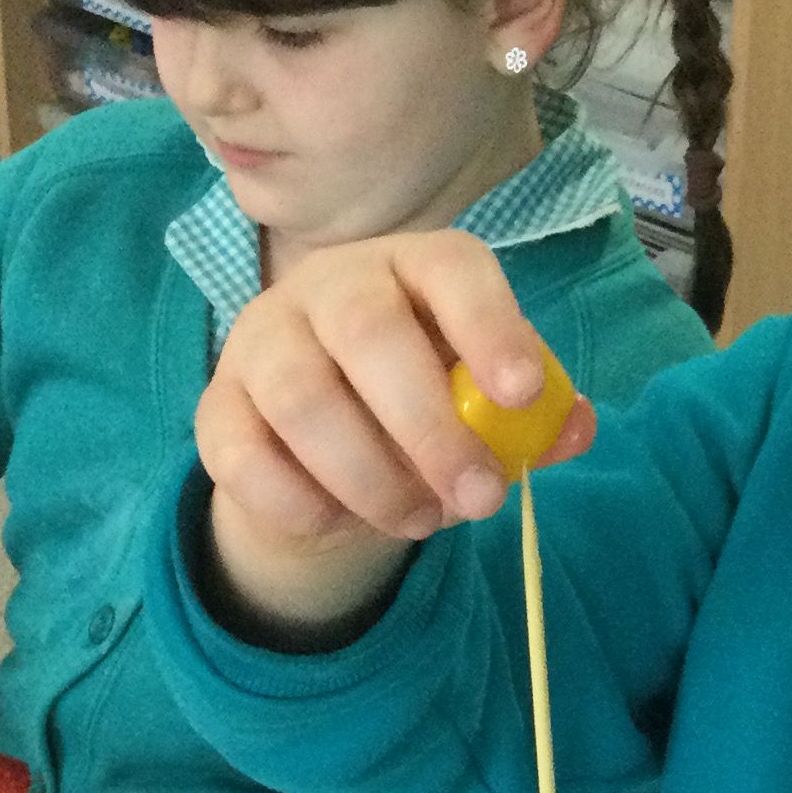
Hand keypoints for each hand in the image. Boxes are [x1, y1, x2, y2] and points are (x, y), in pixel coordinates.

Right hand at [198, 228, 594, 631]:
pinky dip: (298, 502)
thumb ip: (532, 417)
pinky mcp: (216, 408)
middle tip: (481, 498)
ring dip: (370, 476)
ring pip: (301, 398)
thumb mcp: (481, 406)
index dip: (489, 327)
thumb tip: (575, 427)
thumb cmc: (420, 405)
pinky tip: (338, 521)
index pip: (451, 271)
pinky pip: (242, 455)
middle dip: (430, 427)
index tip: (520, 394)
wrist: (321, 450)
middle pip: (367, 330)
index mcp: (412, 271)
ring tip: (421, 521)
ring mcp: (262, 341)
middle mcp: (331, 288)